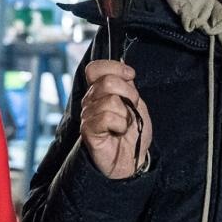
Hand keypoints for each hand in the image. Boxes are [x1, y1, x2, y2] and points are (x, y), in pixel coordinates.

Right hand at [80, 60, 151, 179]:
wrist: (133, 158)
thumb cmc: (133, 132)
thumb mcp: (135, 103)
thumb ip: (127, 85)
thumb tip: (123, 64)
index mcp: (99, 91)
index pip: (95, 68)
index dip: (114, 67)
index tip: (131, 76)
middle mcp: (90, 101)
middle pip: (107, 82)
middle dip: (129, 94)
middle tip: (132, 108)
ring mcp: (87, 115)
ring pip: (109, 101)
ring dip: (126, 113)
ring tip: (125, 124)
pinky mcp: (88, 130)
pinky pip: (105, 117)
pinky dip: (119, 124)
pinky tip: (118, 131)